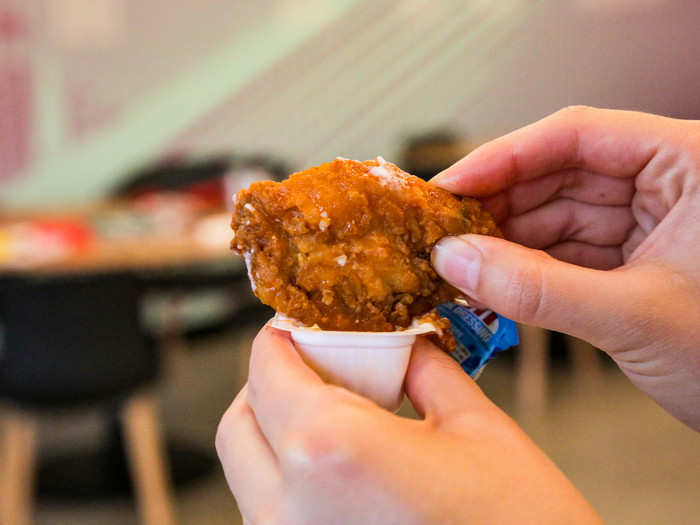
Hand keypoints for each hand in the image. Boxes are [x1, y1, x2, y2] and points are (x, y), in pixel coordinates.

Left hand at [217, 326, 600, 524]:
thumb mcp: (477, 427)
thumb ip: (424, 369)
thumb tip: (401, 344)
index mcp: (329, 449)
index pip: (266, 367)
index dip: (283, 336)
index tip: (304, 325)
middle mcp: (289, 507)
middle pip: (240, 422)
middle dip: (272, 383)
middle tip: (321, 366)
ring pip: (249, 471)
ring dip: (280, 431)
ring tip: (341, 416)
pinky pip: (272, 511)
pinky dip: (292, 477)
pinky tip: (347, 467)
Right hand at [431, 106, 699, 428]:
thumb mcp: (635, 315)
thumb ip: (537, 288)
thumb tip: (455, 260)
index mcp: (691, 163)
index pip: (578, 135)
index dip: (504, 157)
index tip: (449, 186)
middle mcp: (667, 184)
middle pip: (558, 175)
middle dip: (497, 207)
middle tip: (441, 233)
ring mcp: (647, 224)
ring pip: (556, 217)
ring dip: (504, 243)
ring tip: (455, 264)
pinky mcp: (632, 263)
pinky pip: (565, 254)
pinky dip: (525, 270)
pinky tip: (488, 282)